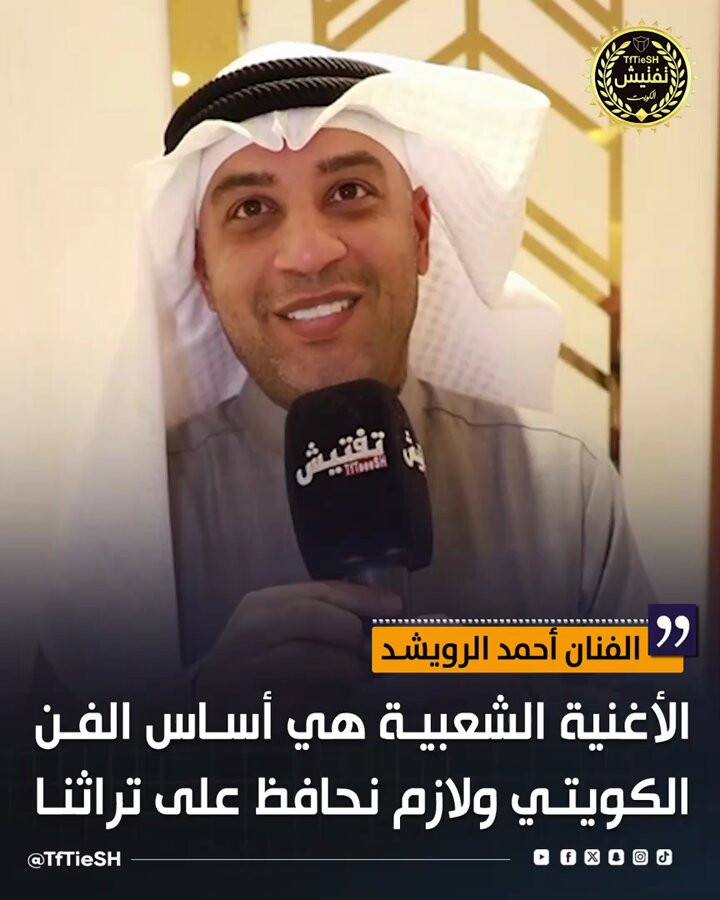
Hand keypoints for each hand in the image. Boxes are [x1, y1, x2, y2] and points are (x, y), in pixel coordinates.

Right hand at [194, 580, 400, 699]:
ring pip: (316, 664)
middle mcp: (252, 635)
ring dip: (348, 672)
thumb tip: (384, 608)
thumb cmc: (257, 655)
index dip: (362, 599)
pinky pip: (311, 704)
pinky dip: (332, 702)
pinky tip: (332, 699)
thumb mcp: (281, 620)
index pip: (318, 594)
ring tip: (357, 675)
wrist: (211, 698)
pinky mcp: (260, 711)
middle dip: (355, 637)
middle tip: (374, 651)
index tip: (395, 607)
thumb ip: (324, 609)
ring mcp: (251, 674)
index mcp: (261, 606)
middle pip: (317, 623)